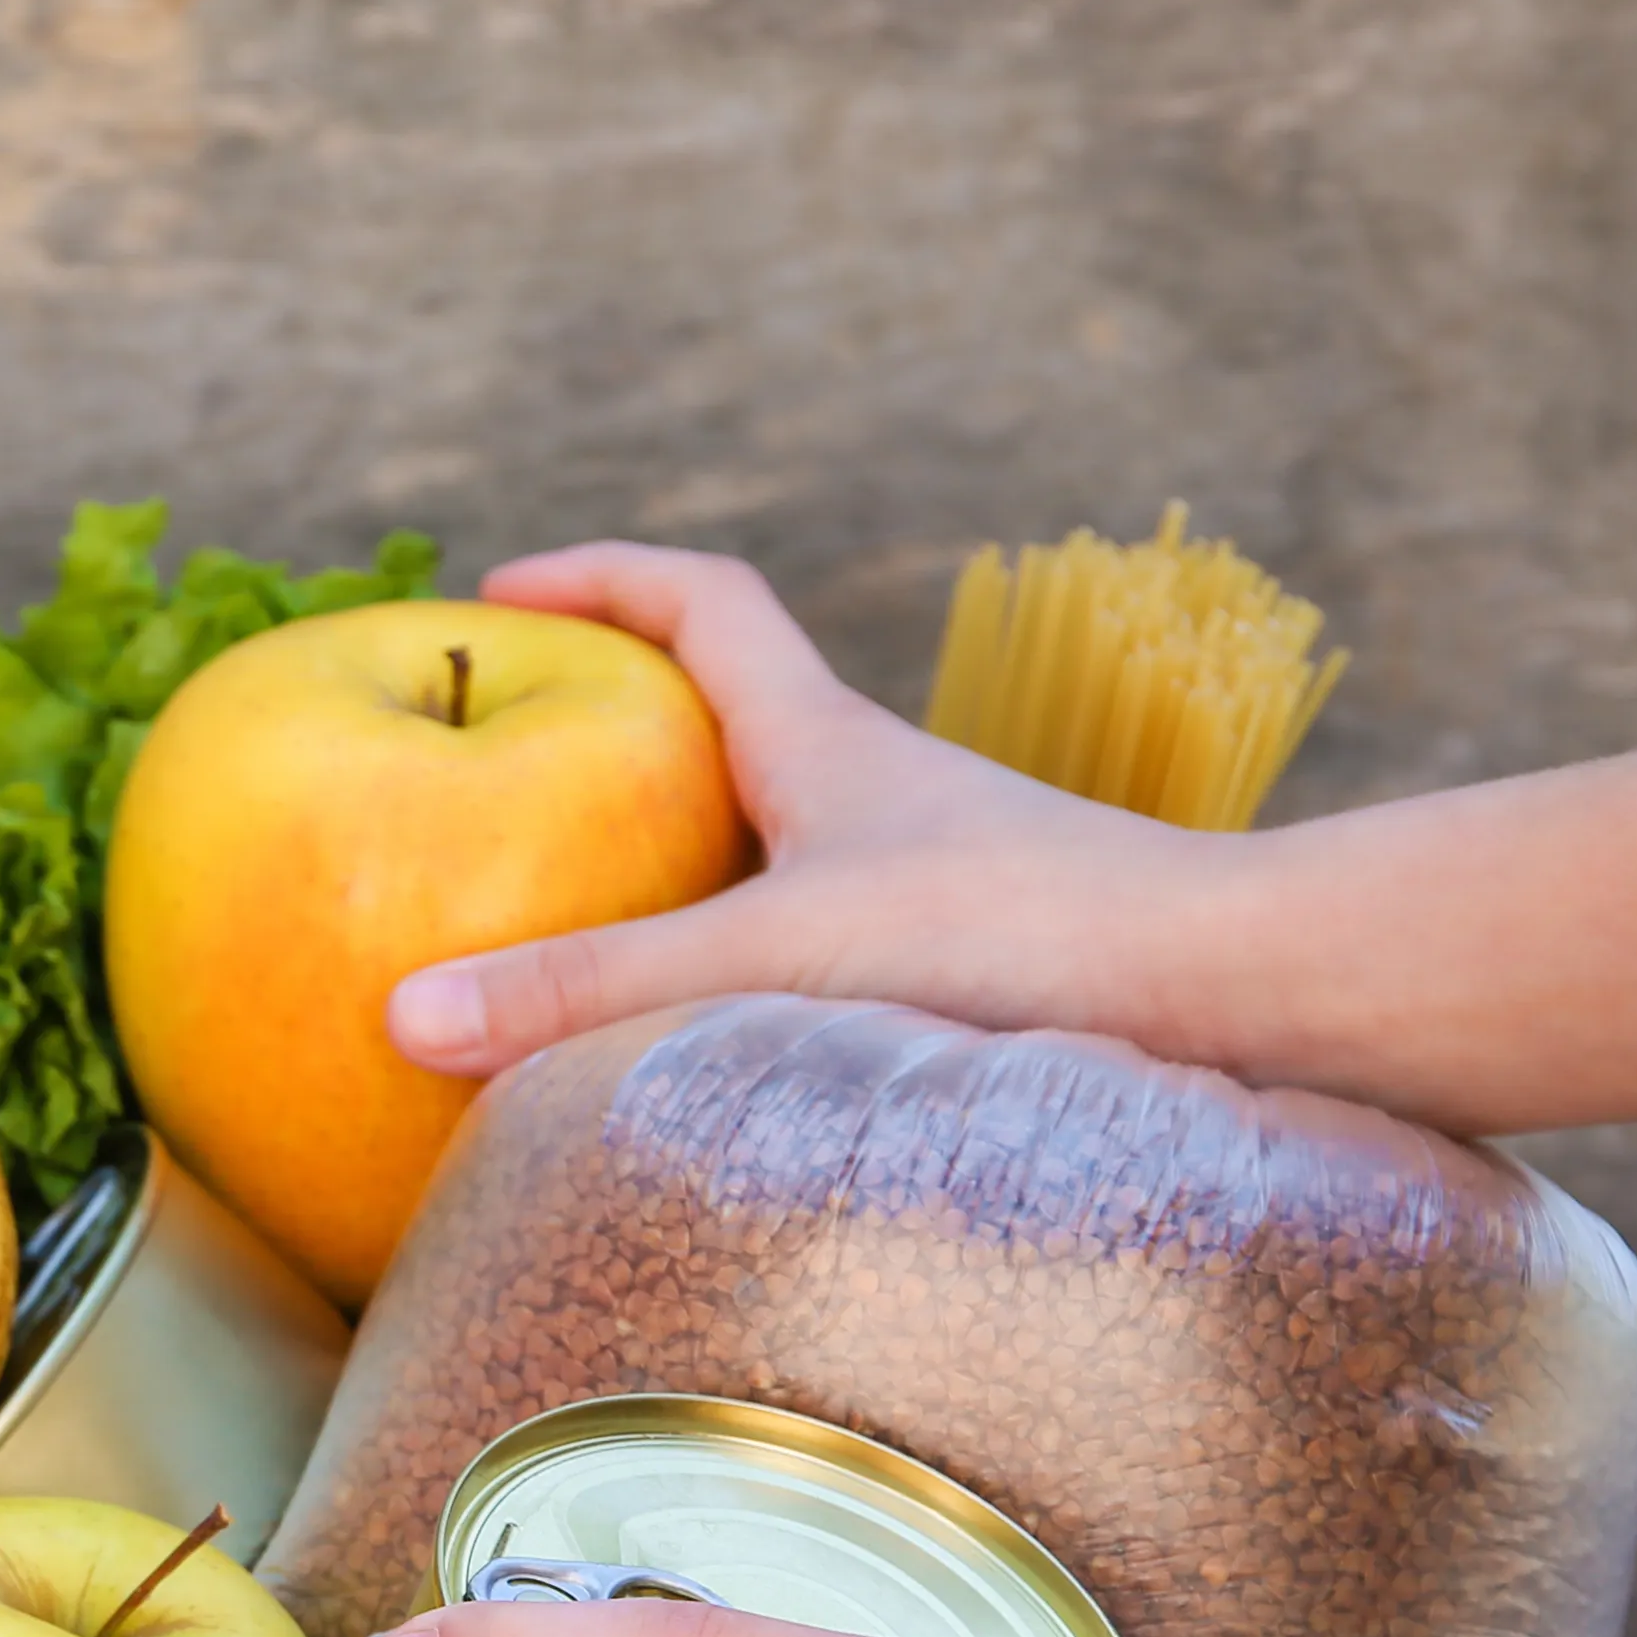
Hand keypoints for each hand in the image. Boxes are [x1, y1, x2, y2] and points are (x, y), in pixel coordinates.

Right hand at [382, 543, 1263, 1077]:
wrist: (1235, 1002)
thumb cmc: (1016, 945)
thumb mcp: (770, 960)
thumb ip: (588, 993)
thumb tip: (402, 1018)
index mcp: (826, 743)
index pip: (703, 602)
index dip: (599, 579)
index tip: (504, 589)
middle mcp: (881, 796)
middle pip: (734, 717)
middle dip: (622, 728)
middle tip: (522, 771)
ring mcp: (933, 882)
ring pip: (785, 843)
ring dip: (691, 865)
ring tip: (593, 935)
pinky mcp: (972, 975)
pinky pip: (828, 946)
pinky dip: (751, 973)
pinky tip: (714, 1058)